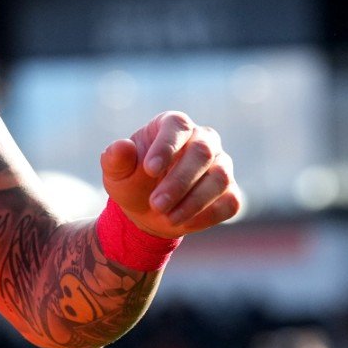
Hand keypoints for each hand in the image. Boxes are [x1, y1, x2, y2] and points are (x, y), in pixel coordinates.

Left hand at [100, 110, 241, 238]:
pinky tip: (184, 222)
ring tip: (167, 217)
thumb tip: (122, 146)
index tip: (149, 169)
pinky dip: (207, 215)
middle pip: (202, 152)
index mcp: (173, 125)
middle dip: (179, 181)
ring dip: (193, 201)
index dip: (166, 146)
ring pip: (219, 178)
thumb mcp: (117, 172)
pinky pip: (229, 202)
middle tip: (156, 204)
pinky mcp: (230, 191)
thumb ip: (116, 158)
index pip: (177, 126)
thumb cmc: (133, 181)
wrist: (149, 210)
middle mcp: (203, 139)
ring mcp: (221, 164)